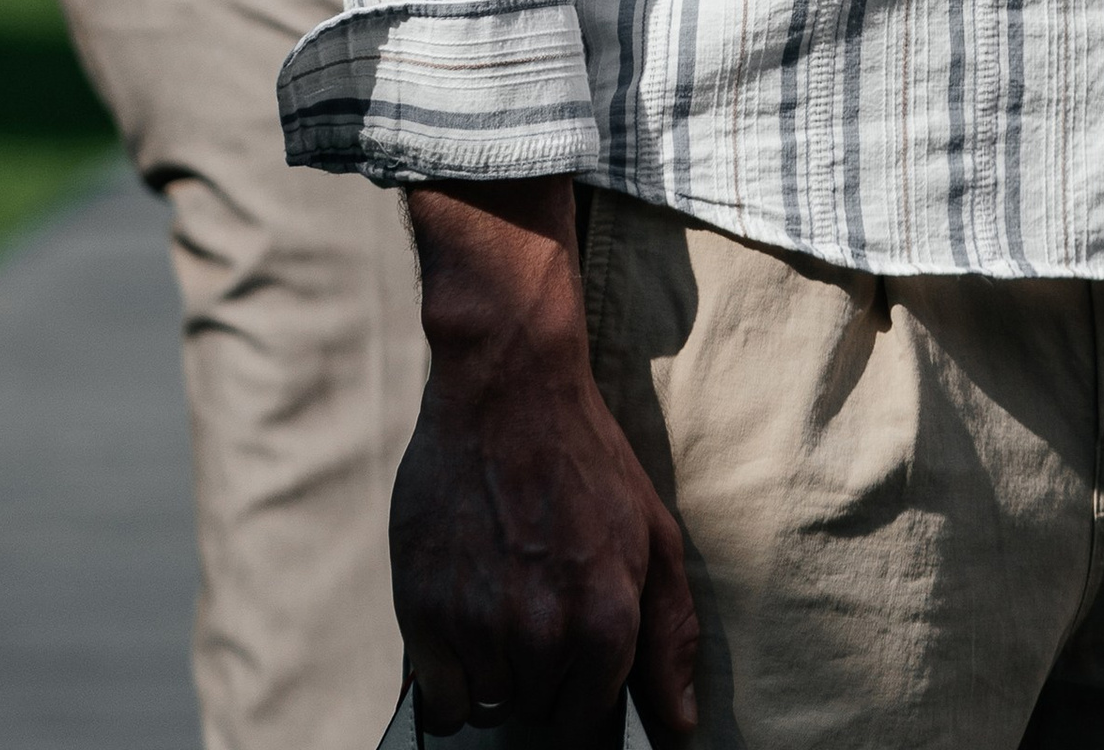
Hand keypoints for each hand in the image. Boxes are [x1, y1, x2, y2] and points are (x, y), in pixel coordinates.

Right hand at [398, 181, 697, 743]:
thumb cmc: (587, 459)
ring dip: (495, 668)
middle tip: (536, 604)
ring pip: (489, 702)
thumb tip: (680, 724)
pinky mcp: (424, 614)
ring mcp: (480, 628)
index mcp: (607, 625)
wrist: (508, 388)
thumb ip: (671, 635)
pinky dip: (449, 676)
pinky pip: (438, 699)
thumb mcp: (653, 533)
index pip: (587, 722)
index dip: (581, 690)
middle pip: (536, 712)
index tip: (571, 649)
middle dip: (540, 674)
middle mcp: (544, 637)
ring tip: (501, 598)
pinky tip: (464, 622)